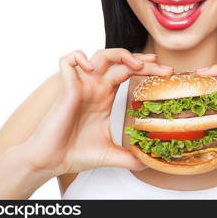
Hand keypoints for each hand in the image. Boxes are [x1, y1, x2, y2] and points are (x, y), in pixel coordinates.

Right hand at [21, 48, 173, 175]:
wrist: (51, 161)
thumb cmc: (74, 153)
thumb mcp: (109, 153)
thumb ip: (129, 156)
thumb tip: (147, 163)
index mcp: (105, 96)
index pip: (129, 72)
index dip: (147, 69)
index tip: (165, 73)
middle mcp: (95, 87)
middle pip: (121, 61)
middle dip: (142, 60)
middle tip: (161, 65)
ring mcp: (81, 85)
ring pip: (100, 55)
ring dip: (119, 54)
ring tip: (135, 64)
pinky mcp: (66, 88)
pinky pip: (68, 61)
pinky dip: (79, 58)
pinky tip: (91, 69)